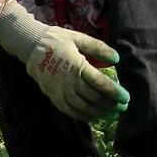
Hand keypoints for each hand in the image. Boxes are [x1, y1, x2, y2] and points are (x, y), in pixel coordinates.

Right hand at [0, 4, 128, 121]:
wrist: (31, 47)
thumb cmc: (57, 41)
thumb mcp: (79, 38)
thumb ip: (98, 48)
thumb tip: (117, 59)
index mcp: (77, 66)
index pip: (99, 83)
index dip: (114, 92)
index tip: (126, 98)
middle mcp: (69, 83)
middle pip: (93, 98)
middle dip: (110, 105)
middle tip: (124, 108)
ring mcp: (60, 92)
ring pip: (83, 108)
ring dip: (100, 113)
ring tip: (114, 115)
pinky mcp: (54, 98)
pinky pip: (71, 111)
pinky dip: (84, 116)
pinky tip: (95, 117)